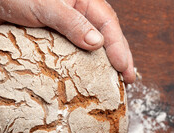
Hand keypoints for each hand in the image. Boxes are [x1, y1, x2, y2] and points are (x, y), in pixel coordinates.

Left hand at [0, 0, 135, 82]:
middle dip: (119, 59)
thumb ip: (72, 22)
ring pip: (92, 48)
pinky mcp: (56, 41)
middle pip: (106, 37)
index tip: (125, 69)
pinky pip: (73, 55)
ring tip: (114, 83)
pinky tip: (87, 79)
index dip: (119, 48)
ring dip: (104, 65)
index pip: (109, 24)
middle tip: (127, 81)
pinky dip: (82, 67)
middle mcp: (79, 15)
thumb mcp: (46, 6)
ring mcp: (68, 29)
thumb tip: (97, 43)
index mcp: (84, 1)